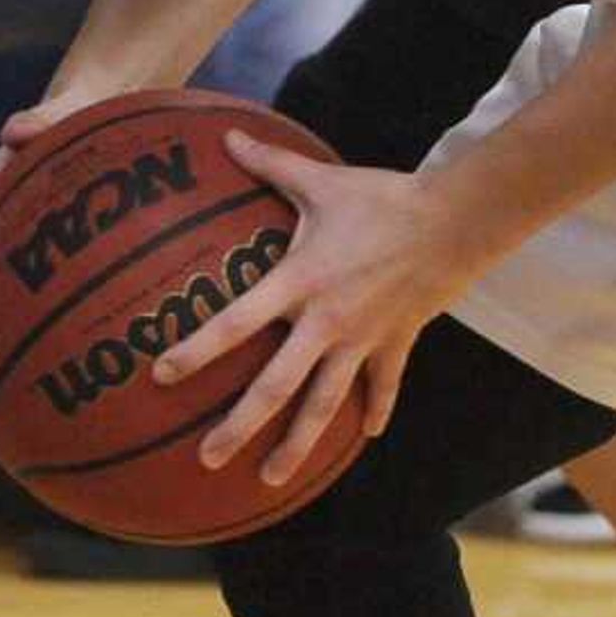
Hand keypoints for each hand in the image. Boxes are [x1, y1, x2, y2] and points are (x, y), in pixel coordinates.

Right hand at [0, 88, 84, 351]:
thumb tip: (13, 127)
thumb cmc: (84, 104)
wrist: (105, 100)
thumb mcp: (69, 107)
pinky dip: (33, 331)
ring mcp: (25, 240)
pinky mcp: (52, 252)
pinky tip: (46, 371)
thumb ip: (46, 117)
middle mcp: (0, 220)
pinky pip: (37, 296)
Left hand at [149, 129, 473, 490]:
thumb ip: (270, 162)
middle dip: (239, 426)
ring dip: (297, 445)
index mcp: (300, 282)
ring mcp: (362, 340)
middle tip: (206, 459)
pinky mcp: (395, 344)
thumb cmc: (381, 199)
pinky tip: (365, 438)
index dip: (197, 350)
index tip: (162, 375)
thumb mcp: (322, 179)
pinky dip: (375, 412)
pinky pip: (383, 387)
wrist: (454, 222)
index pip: (237, 321)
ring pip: (324, 406)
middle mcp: (326, 322)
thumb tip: (225, 135)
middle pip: (276, 386)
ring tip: (269, 480)